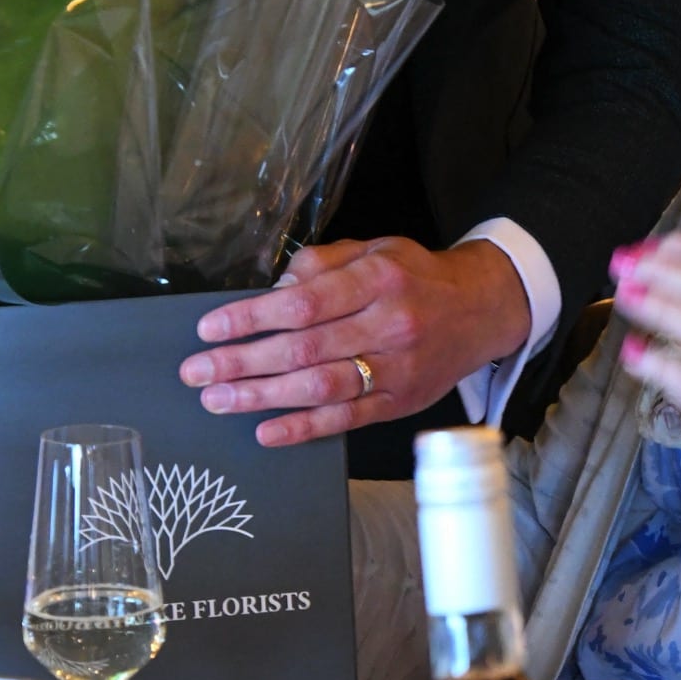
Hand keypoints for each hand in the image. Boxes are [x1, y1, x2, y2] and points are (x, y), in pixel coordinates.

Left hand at [179, 237, 531, 445]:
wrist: (482, 310)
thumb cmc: (418, 277)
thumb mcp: (375, 248)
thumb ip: (323, 263)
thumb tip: (275, 290)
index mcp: (379, 280)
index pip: (304, 304)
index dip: (252, 319)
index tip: (210, 329)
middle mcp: (389, 325)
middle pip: (304, 349)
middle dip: (242, 362)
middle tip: (197, 371)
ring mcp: (397, 368)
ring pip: (320, 388)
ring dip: (262, 397)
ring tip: (218, 400)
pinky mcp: (400, 402)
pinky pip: (346, 419)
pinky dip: (303, 429)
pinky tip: (266, 431)